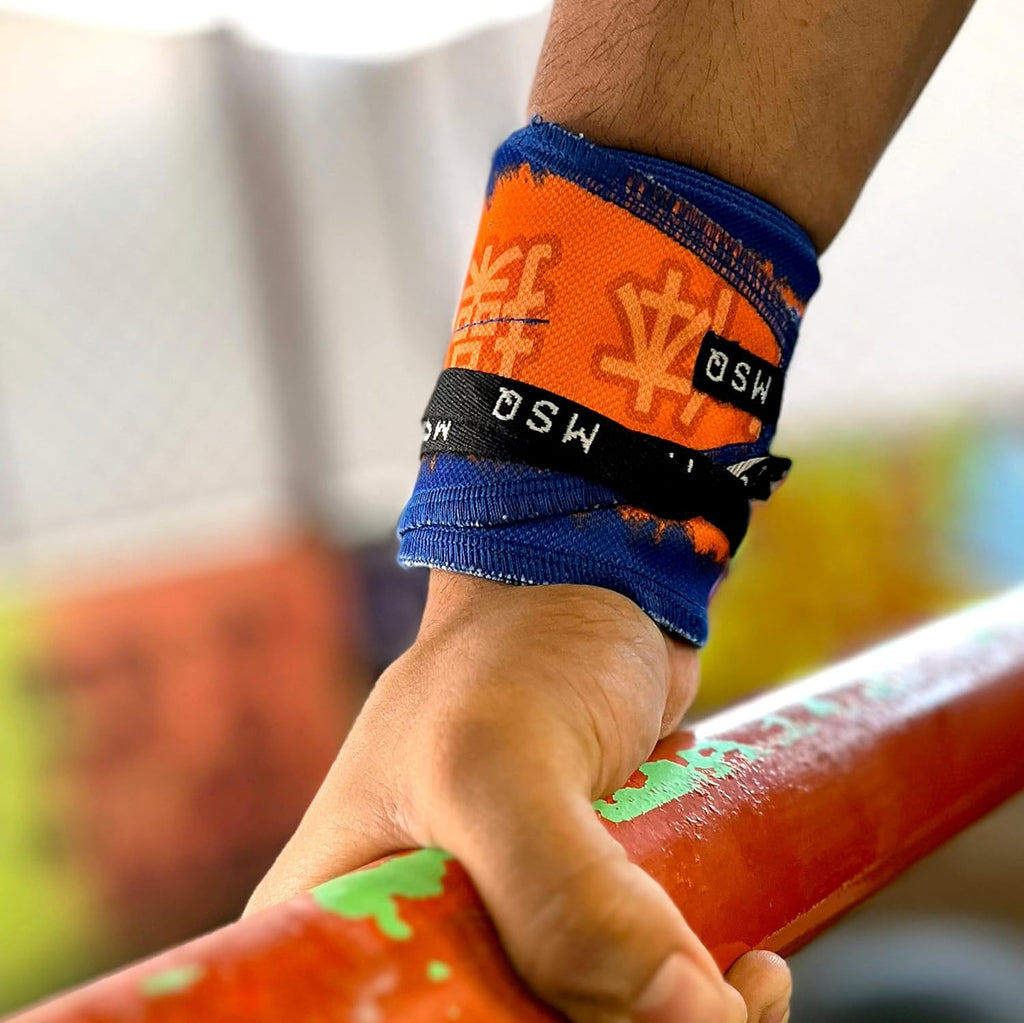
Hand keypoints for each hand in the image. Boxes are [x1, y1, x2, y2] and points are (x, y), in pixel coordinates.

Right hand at [247, 572, 790, 1022]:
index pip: (389, 1021)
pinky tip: (749, 966)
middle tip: (706, 1010)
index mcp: (333, 913)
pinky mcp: (570, 913)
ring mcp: (498, 926)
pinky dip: (695, 1007)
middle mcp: (408, 930)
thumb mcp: (500, 759)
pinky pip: (626, 997)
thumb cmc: (513, 649)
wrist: (588, 585)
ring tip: (745, 979)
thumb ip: (560, 893)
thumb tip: (681, 1018)